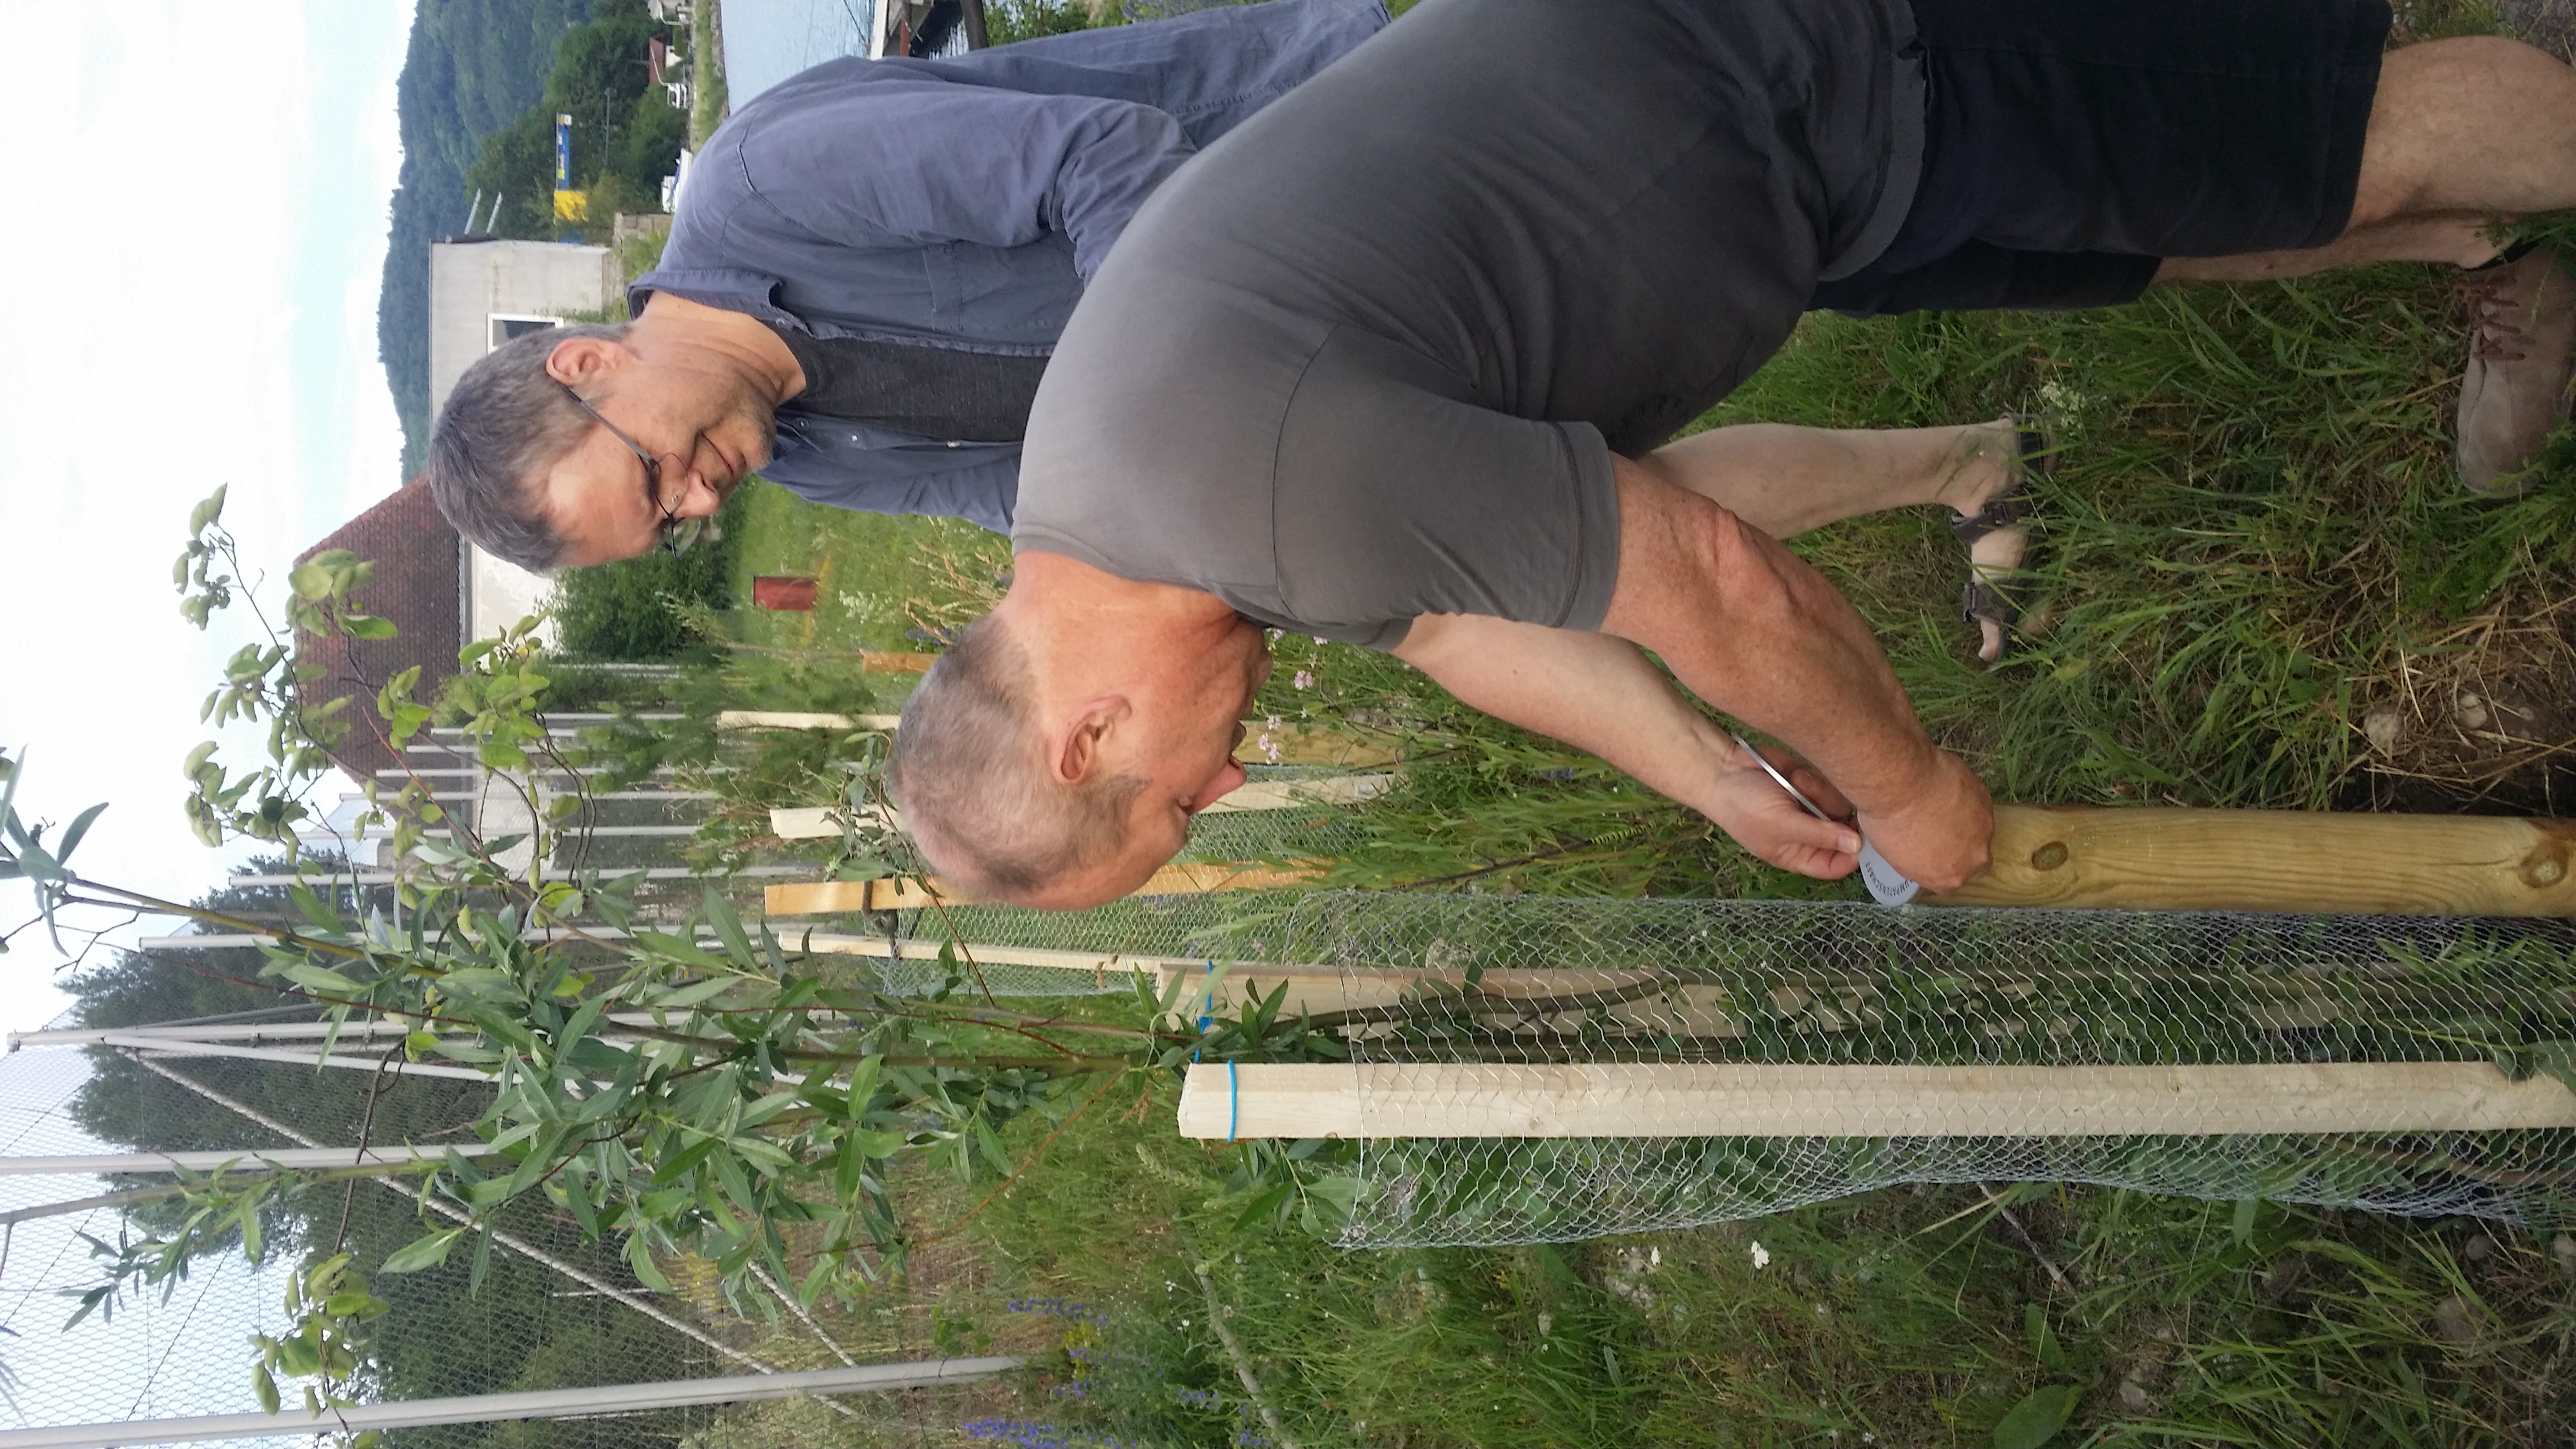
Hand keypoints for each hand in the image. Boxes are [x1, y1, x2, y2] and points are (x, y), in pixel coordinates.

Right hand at [1704, 742, 1863, 879]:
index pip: (1835, 865)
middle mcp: (1808, 833)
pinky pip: (1829, 783)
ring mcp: (1810, 807)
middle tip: (1819, 805)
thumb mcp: (1781, 825)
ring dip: (1819, 792)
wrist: (1724, 768)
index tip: (1859, 836)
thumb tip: (1857, 847)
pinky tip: (1794, 775)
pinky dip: (1812, 778)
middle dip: (1833, 817)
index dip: (1850, 855)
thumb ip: (1820, 836)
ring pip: (1838, 804)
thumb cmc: (1744, 806)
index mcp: (1798, 854)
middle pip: (1844, 832)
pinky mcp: (1810, 783)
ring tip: (1795, 784)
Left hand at [1852, 749, 1992, 890]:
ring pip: (1978, 830)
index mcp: (1947, 879)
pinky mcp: (1986, 801)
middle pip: (1974, 861)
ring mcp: (1983, 830)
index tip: (1930, 853)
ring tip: (1938, 805)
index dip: (1940, 866)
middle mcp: (1972, 860)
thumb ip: (1915, 861)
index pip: (1950, 881)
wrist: (1902, 785)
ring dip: (1963, 821)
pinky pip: (1977, 804)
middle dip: (1961, 849)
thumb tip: (1915, 852)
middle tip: (1940, 831)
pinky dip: (1964, 798)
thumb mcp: (1892, 854)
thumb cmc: (1887, 821)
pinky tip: (1945, 789)